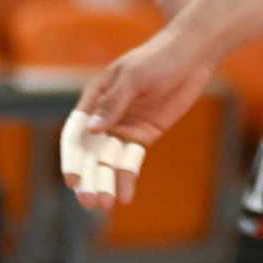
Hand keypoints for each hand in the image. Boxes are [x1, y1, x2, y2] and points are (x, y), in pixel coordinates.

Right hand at [61, 28, 212, 210]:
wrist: (190, 57)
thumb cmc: (157, 59)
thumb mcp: (134, 78)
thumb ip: (113, 104)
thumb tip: (93, 130)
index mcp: (93, 99)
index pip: (76, 134)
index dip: (72, 158)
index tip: (73, 181)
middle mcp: (104, 116)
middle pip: (91, 152)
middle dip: (89, 177)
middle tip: (91, 203)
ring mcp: (124, 127)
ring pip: (110, 160)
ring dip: (106, 182)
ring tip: (104, 205)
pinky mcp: (144, 134)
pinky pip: (132, 159)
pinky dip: (127, 177)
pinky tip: (125, 196)